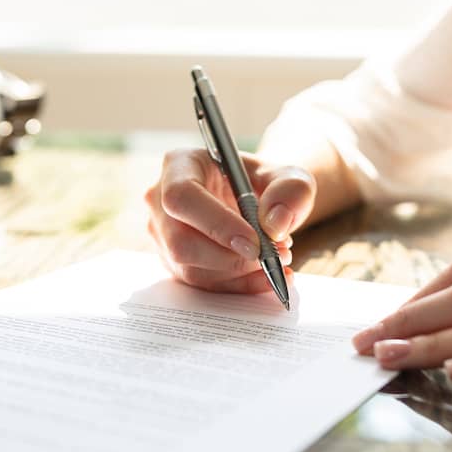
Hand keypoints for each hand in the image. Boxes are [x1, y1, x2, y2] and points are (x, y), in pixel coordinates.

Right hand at [144, 148, 314, 292]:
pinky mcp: (174, 261)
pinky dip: (237, 286)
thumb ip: (291, 191)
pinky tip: (265, 277)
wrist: (257, 200)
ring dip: (237, 274)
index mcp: (179, 165)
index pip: (182, 197)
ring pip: (190, 269)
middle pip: (180, 242)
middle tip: (271, 255)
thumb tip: (275, 225)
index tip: (255, 242)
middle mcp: (161, 200)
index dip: (216, 224)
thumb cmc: (265, 182)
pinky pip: (201, 284)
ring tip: (275, 261)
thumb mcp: (288, 176)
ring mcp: (163, 234)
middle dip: (230, 258)